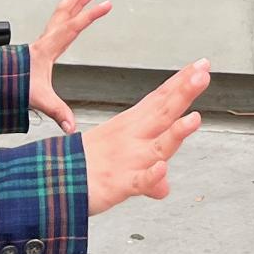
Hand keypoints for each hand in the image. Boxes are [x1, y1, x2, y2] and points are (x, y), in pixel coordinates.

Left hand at [28, 0, 112, 132]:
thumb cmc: (16, 87)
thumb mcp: (39, 99)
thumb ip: (58, 112)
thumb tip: (72, 128)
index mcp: (48, 48)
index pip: (73, 27)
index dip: (91, 15)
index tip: (107, 4)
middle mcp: (47, 38)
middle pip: (65, 9)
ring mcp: (46, 37)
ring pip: (63, 11)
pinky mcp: (47, 41)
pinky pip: (62, 19)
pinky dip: (72, 9)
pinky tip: (78, 7)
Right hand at [81, 59, 210, 215]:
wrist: (51, 182)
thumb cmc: (85, 168)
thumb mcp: (120, 166)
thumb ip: (148, 176)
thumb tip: (163, 187)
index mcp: (132, 126)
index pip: (160, 101)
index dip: (181, 84)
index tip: (201, 65)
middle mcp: (133, 138)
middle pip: (163, 113)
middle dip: (184, 93)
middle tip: (202, 73)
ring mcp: (128, 160)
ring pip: (158, 146)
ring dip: (176, 133)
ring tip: (194, 119)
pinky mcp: (119, 185)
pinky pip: (138, 181)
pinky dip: (151, 176)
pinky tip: (162, 169)